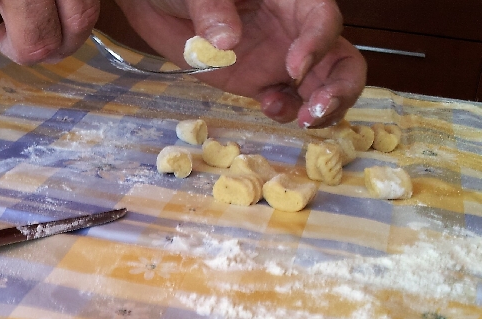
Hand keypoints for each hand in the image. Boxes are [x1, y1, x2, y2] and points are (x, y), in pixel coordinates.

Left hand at [114, 0, 366, 126]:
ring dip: (323, 108)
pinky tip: (269, 109)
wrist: (161, 6)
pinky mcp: (260, 83)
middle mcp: (295, 31)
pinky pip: (286, 101)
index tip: (294, 69)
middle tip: (319, 109)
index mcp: (291, 0)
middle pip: (339, 58)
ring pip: (322, 85)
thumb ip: (213, 11)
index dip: (317, 44)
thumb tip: (225, 42)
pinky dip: (285, 111)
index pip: (323, 19)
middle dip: (341, 86)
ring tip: (303, 121)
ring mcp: (281, 60)